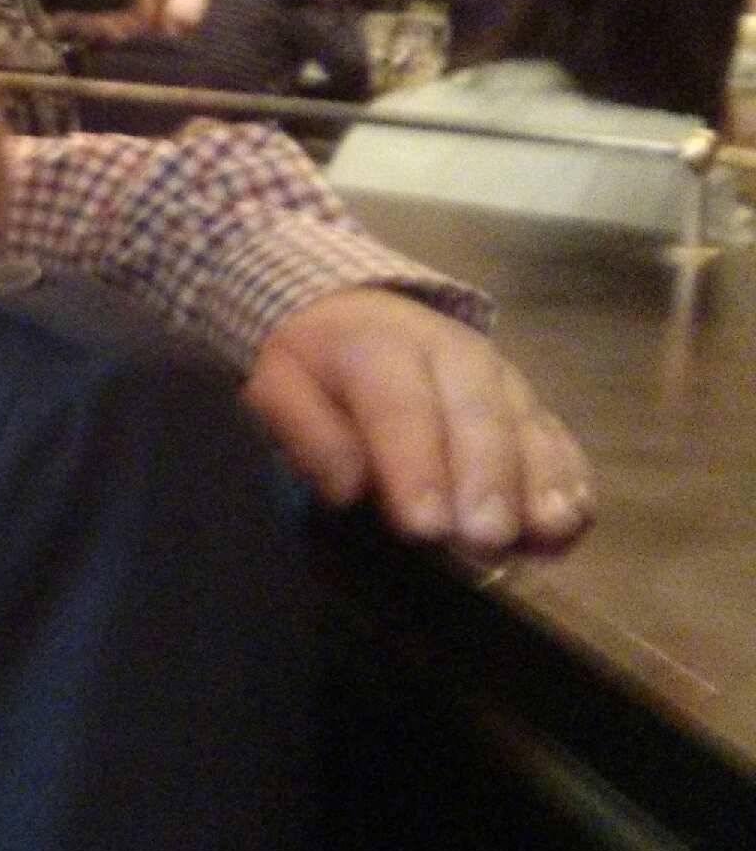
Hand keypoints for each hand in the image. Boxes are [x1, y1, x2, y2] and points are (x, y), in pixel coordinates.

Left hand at [244, 288, 591, 557]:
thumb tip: (346, 486)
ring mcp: (501, 378)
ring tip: (542, 533)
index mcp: (382, 348)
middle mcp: (454, 355)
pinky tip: (570, 523)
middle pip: (479, 417)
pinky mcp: (530, 403)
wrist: (357, 311)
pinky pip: (557, 438)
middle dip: (485, 482)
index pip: (402, 409)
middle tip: (484, 539)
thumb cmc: (315, 365)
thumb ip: (306, 432)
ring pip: (528, 427)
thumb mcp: (280, 384)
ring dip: (539, 483)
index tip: (424, 526)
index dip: (416, 468)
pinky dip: (568, 480)